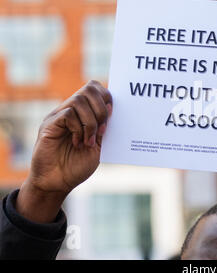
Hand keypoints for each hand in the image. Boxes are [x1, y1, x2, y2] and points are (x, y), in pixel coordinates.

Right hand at [16, 80, 112, 221]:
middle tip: (101, 130)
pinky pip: (68, 114)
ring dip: (90, 122)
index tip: (111, 117)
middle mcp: (70, 110)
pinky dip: (78, 128)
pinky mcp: (49, 125)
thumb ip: (104, 128)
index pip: (95, 89)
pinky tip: (78, 142)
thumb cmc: (77, 166)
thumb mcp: (99, 146)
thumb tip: (111, 108)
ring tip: (89, 141)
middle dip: (101, 109)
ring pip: (79, 100)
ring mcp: (59, 116)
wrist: (58, 183)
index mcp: (83, 113)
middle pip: (89, 88)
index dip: (107, 97)